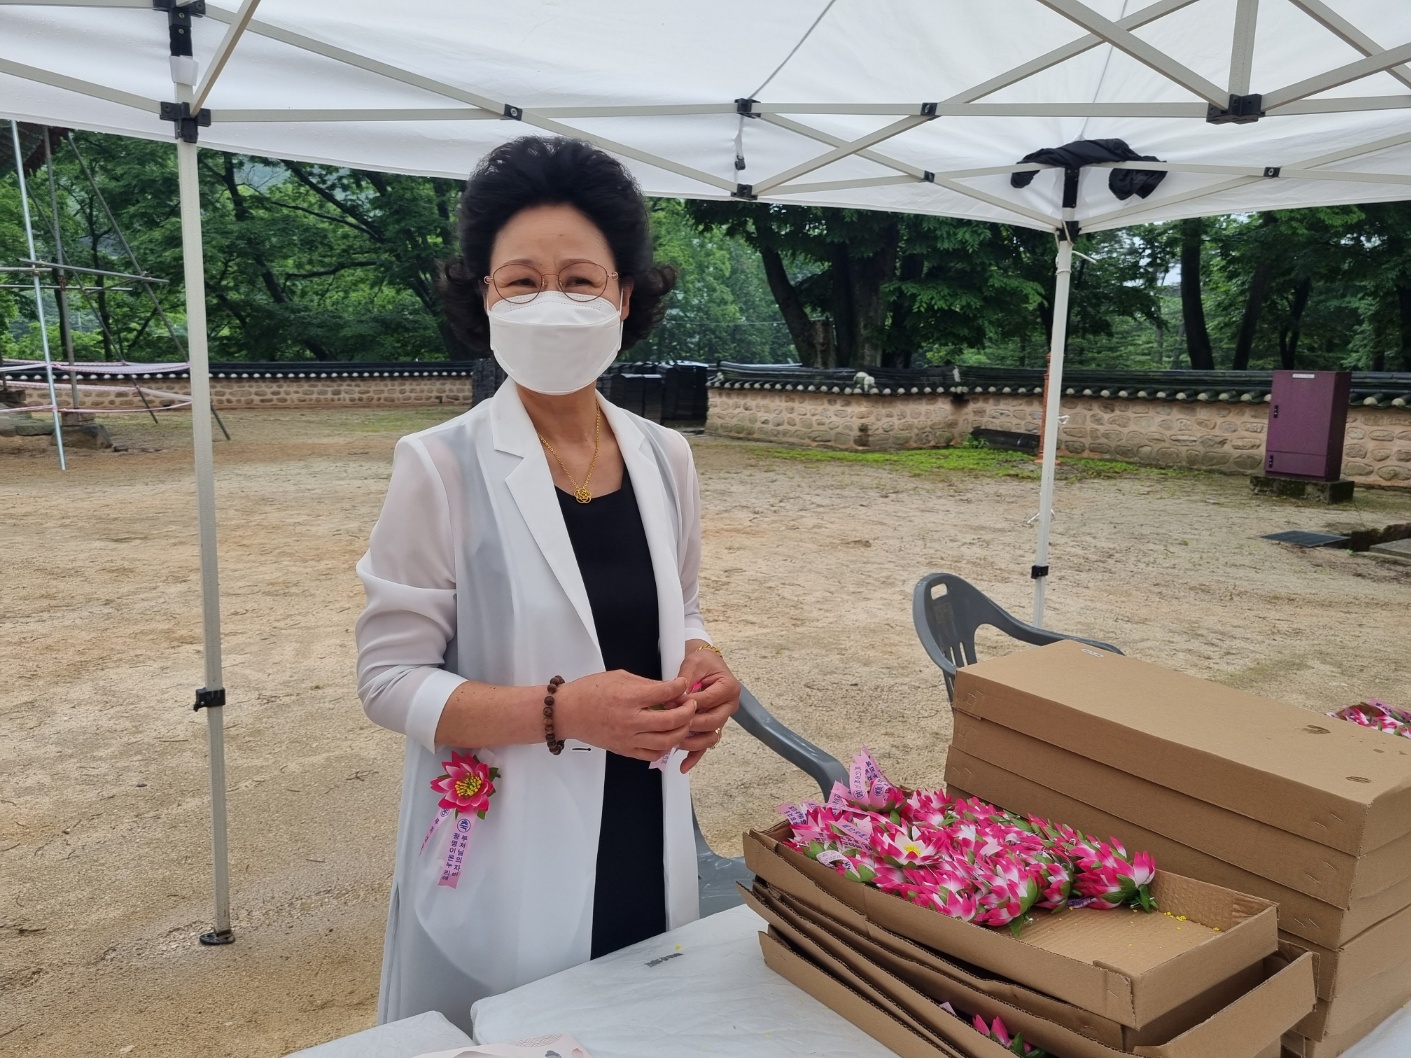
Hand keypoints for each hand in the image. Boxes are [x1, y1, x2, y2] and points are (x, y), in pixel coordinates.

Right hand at [553, 670, 696, 761]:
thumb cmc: (590, 691)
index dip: (680, 687)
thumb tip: (670, 689)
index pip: (665, 692)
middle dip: (688, 711)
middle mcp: (630, 720)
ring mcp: (628, 738)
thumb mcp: (620, 677)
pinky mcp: (624, 750)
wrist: (568, 712)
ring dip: (681, 731)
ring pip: (666, 741)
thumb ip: (647, 684)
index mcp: (629, 697)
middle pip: (672, 721)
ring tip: (684, 722)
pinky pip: (652, 754)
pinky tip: (668, 737)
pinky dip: (665, 747)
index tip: (683, 684)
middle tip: (691, 704)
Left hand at [675, 643, 740, 773]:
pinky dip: (695, 756)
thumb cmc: (701, 661)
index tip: (670, 704)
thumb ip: (685, 680)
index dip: (689, 704)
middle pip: (712, 721)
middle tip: (671, 723)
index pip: (708, 700)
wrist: (704, 663)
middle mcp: (729, 705)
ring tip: (674, 741)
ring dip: (692, 741)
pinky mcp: (712, 727)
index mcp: (729, 688)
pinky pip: (705, 744)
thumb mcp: (694, 663)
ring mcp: (722, 718)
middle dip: (690, 724)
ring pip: (709, 736)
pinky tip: (683, 766)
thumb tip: (675, 699)